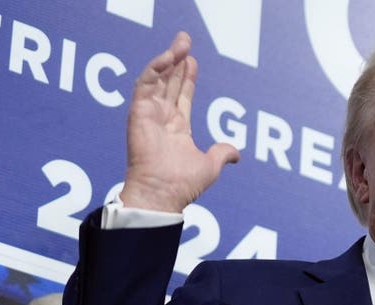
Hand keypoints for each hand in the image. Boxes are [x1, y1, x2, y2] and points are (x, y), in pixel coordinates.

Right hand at [118, 32, 239, 212]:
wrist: (163, 194)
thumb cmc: (182, 185)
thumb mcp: (210, 165)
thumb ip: (222, 153)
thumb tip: (236, 153)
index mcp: (177, 128)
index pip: (182, 95)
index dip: (188, 77)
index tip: (193, 60)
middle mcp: (162, 118)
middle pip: (170, 82)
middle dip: (177, 60)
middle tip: (184, 40)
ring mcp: (149, 114)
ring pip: (158, 79)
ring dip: (168, 59)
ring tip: (180, 43)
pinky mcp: (138, 113)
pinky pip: (145, 85)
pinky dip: (155, 69)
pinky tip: (168, 57)